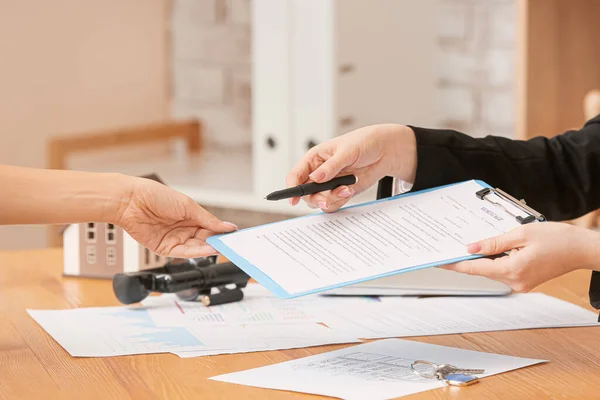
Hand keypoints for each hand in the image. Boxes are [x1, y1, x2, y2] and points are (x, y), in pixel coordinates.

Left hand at [114, 177, 236, 258]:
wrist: (131, 201)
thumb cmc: (155, 195)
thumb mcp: (188, 205)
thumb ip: (208, 219)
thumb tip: (227, 226)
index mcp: (190, 215)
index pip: (210, 226)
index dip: (222, 231)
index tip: (233, 235)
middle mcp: (183, 228)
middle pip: (205, 239)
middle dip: (217, 241)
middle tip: (230, 244)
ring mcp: (174, 239)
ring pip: (196, 247)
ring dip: (209, 248)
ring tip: (221, 247)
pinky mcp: (164, 248)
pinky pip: (184, 253)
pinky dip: (197, 252)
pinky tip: (208, 249)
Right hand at [286, 124, 416, 211]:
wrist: (384, 151)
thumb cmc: (363, 143)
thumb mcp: (347, 151)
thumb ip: (331, 166)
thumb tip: (316, 178)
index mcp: (315, 159)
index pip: (296, 175)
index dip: (292, 187)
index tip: (293, 198)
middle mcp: (319, 173)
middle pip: (306, 192)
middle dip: (315, 197)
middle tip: (325, 199)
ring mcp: (329, 184)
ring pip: (319, 200)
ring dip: (331, 199)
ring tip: (346, 189)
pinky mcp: (340, 191)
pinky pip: (333, 203)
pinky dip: (341, 201)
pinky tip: (350, 190)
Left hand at [441, 222, 599, 291]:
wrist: (582, 249)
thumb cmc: (557, 239)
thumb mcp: (521, 234)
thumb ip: (493, 242)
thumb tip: (471, 248)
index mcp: (511, 270)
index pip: (474, 268)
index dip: (454, 264)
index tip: (438, 262)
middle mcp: (514, 282)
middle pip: (482, 269)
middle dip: (467, 258)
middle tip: (450, 247)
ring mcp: (520, 284)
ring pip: (492, 270)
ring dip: (484, 258)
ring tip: (474, 243)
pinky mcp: (525, 281)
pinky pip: (503, 270)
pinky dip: (496, 260)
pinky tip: (494, 249)